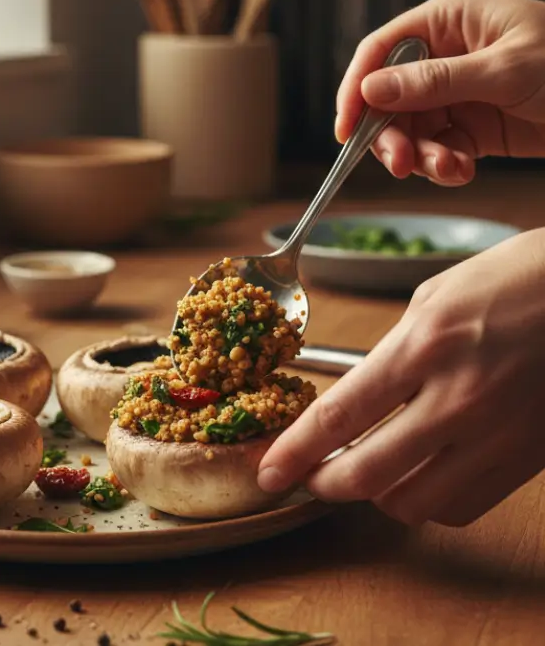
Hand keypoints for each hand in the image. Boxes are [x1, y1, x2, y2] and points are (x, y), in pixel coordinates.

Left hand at [257, 229, 544, 524]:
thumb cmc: (512, 280)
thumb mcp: (433, 298)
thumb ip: (393, 352)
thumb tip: (359, 396)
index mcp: (423, 346)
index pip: (338, 417)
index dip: (293, 452)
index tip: (267, 470)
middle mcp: (458, 399)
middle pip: (368, 475)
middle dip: (324, 484)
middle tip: (308, 478)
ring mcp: (498, 435)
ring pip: (414, 503)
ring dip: (376, 496)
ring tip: (362, 474)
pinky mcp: (528, 459)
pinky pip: (463, 506)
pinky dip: (428, 502)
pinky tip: (417, 478)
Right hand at [336, 0, 544, 185]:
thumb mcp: (506, 71)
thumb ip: (435, 81)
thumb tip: (371, 88)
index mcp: (449, 20)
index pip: (381, 50)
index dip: (356, 88)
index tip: (345, 129)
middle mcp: (445, 54)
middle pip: (389, 97)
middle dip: (392, 134)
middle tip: (401, 164)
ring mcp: (459, 90)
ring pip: (412, 128)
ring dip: (422, 155)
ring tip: (448, 170)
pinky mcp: (474, 124)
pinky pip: (439, 147)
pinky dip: (444, 165)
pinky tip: (462, 171)